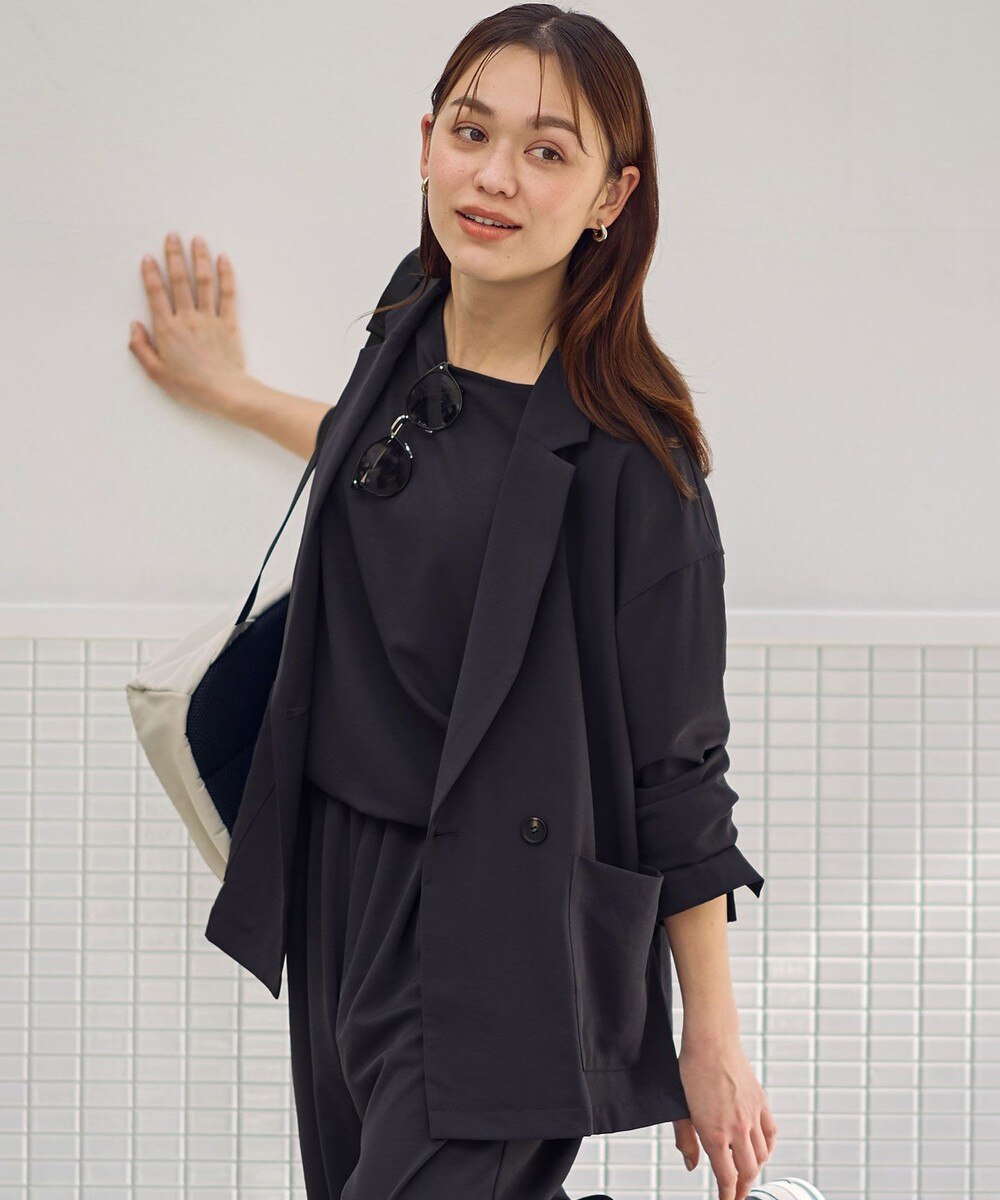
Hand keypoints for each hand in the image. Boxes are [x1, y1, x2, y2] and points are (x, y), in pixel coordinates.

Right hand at [129, 231, 247, 416]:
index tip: (147, 257)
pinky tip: (223, 259)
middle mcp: (187, 318)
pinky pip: (227, 294)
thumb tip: (134, 326)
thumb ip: (141, 349)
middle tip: (172, 235)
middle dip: (174, 255)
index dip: (150, 273)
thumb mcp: (157, 373)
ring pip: (203, 281)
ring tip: (197, 239)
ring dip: (199, 258)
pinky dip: (226, 275)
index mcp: (167, 329)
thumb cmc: (190, 387)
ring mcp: (209, 319)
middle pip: (179, 280)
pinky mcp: (229, 323)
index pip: (156, 294)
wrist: (224, 393)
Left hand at [673, 1036, 777, 1198]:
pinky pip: (771, 1135)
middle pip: (748, 1172)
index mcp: (715, 1132)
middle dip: (742, 1189)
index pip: (727, 1177)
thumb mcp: (682, 1108)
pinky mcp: (761, 1102)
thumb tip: (692, 1166)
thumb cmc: (692, 1069)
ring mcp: (753, 1115)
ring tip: (746, 1175)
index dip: (728, 1196)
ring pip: (762, 1156)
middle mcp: (738, 1128)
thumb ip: (686, 1139)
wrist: (712, 1040)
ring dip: (755, 1170)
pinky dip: (768, 1149)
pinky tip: (761, 1151)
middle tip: (736, 1194)